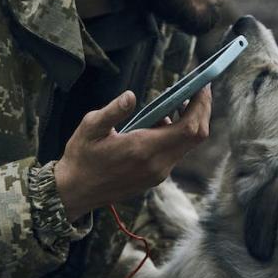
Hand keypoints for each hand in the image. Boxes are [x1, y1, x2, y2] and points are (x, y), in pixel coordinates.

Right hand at [55, 88, 211, 220]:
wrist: (75, 192)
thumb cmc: (81, 157)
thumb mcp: (90, 128)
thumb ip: (113, 111)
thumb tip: (130, 96)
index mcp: (144, 150)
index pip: (189, 128)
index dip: (201, 105)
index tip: (202, 85)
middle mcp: (157, 165)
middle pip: (196, 136)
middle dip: (201, 110)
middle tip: (196, 89)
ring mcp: (158, 174)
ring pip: (187, 145)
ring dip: (188, 122)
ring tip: (173, 101)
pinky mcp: (155, 178)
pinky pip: (175, 153)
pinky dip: (176, 134)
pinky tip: (160, 121)